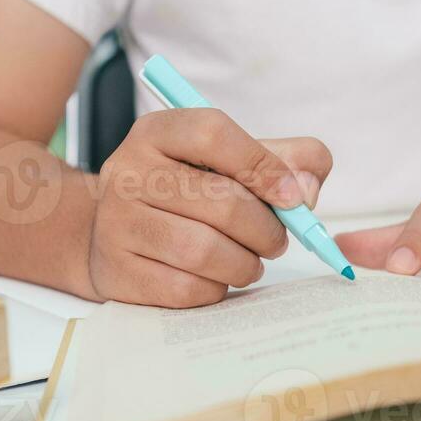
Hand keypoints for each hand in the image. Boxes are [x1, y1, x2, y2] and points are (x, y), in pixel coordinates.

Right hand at [89, 109, 330, 306]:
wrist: (114, 233)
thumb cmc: (188, 193)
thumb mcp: (231, 161)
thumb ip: (286, 159)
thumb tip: (306, 190)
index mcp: (158, 132)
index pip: (214, 134)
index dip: (263, 166)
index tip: (292, 197)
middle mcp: (129, 171)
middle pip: (222, 202)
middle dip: (266, 230)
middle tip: (276, 241)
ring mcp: (117, 223)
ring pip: (205, 251)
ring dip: (245, 264)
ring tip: (249, 261)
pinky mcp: (118, 271)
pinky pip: (186, 288)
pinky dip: (216, 288)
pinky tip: (215, 278)